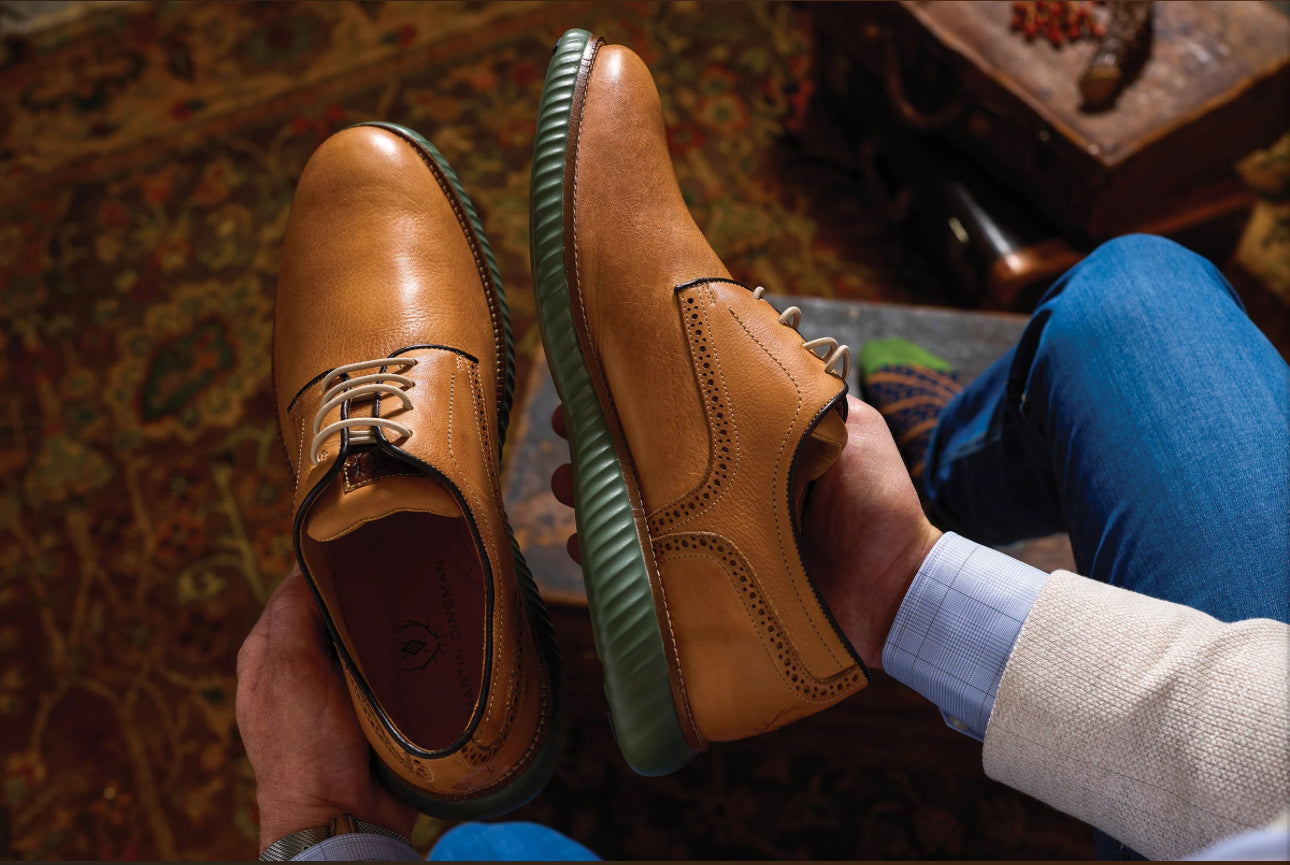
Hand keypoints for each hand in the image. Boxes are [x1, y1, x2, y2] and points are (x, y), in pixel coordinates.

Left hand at [236, 564, 415, 853]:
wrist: (344, 817)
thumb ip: (292, 615)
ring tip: (418, 605)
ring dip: (388, 625)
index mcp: (269, 652)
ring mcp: (336, 689)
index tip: (363, 546)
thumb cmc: (305, 748)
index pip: (297, 589)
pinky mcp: (370, 708)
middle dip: (363, 594)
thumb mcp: (288, 671)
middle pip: (335, 610)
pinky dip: (404, 656)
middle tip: (400, 574)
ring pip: (365, 636)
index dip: (326, 566)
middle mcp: (299, 667)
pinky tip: (423, 643)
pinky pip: (389, 667)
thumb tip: (306, 564)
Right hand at [548, 395, 939, 669]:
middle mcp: (724, 496)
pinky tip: (588, 553)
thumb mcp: (851, 431)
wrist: (898, 590)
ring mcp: (713, 544)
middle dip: (598, 452)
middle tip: (566, 440)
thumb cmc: (879, 506)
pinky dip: (614, 566)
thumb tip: (771, 342)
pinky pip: (651, 578)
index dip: (637, 404)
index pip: (681, 422)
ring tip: (567, 492)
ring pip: (637, 518)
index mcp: (749, 455)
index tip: (595, 385)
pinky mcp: (709, 590)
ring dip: (595, 503)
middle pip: (647, 469)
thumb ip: (813, 395)